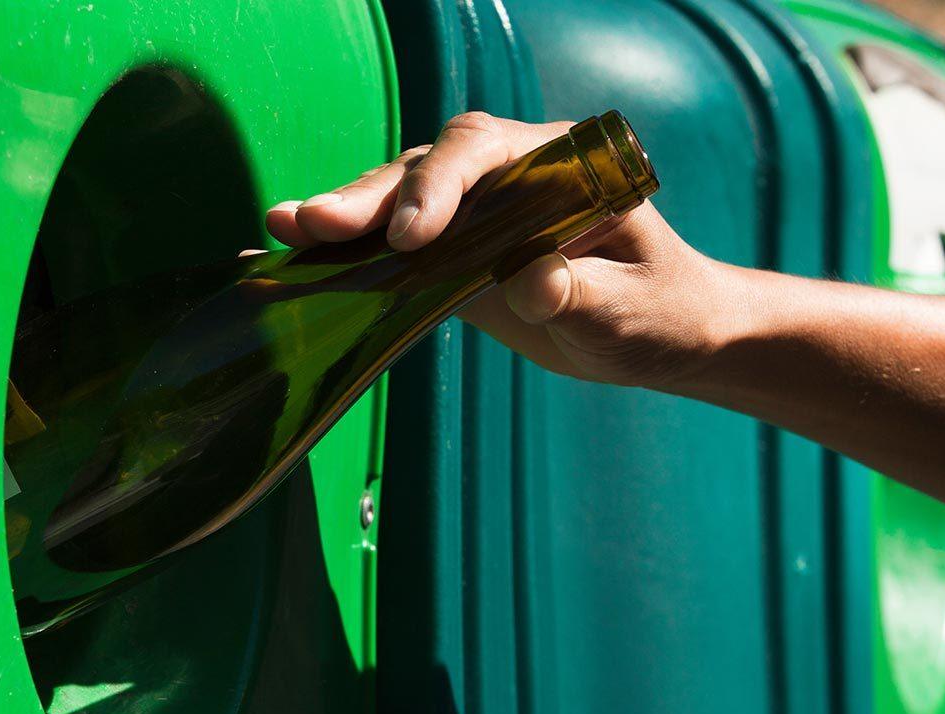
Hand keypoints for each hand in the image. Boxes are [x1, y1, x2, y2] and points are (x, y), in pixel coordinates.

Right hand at [265, 111, 738, 389]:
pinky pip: (391, 243)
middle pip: (429, 167)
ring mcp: (475, 209)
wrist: (661, 332)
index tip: (415, 236)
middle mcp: (510, 172)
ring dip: (345, 217)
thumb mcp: (628, 312)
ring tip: (284, 230)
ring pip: (399, 197)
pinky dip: (346, 252)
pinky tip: (292, 255)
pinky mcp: (451, 250)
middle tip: (316, 224)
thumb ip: (580, 294)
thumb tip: (531, 280)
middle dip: (371, 196)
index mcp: (562, 163)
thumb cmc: (659, 313)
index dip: (443, 187)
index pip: (489, 151)